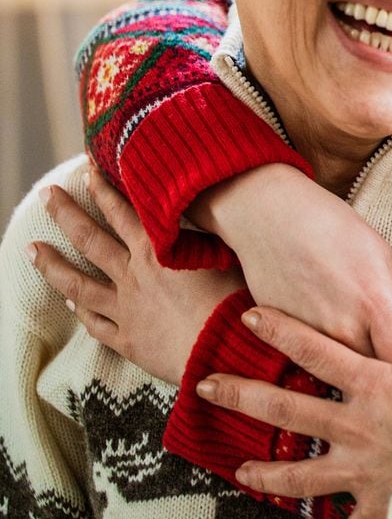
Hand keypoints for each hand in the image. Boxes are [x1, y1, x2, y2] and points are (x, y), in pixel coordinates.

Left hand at [29, 166, 243, 385]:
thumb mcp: (224, 251)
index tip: (88, 169)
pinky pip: (95, 323)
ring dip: (52, 264)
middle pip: (90, 239)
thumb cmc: (234, 297)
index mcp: (156, 250)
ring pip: (79, 283)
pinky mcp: (128, 339)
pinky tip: (69, 303)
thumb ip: (203, 230)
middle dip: (66, 213)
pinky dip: (79, 311)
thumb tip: (201, 206)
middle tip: (46, 194)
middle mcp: (134, 275)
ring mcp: (125, 308)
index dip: (104, 188)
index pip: (123, 211)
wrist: (224, 348)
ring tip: (30, 249)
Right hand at [191, 164, 391, 368]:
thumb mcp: (379, 256)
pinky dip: (316, 368)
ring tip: (361, 388)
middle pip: (373, 381)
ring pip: (338, 379)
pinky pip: (306, 367)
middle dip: (384, 390)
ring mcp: (311, 338)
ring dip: (349, 384)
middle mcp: (345, 327)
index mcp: (378, 302)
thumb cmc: (332, 227)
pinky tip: (322, 364)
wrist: (271, 215)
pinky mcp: (281, 341)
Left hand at [196, 306, 391, 518]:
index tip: (253, 317)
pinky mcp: (370, 509)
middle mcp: (356, 426)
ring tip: (239, 468)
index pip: (316, 352)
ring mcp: (358, 470)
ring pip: (296, 472)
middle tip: (208, 386)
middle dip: (242, 395)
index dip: (281, 332)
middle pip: (287, 408)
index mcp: (376, 386)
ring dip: (263, 470)